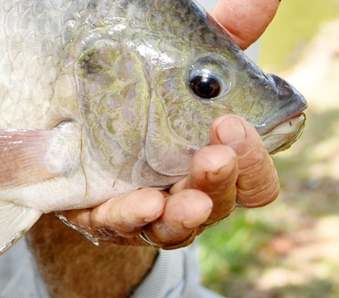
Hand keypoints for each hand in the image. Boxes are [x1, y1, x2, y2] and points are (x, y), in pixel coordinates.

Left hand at [56, 0, 280, 248]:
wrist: (82, 132)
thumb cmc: (151, 103)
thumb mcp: (184, 69)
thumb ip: (224, 38)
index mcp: (220, 165)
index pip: (257, 178)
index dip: (254, 159)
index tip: (231, 124)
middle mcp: (192, 196)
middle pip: (222, 203)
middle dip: (220, 182)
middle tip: (212, 156)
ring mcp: (151, 214)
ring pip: (178, 227)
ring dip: (184, 215)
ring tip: (183, 201)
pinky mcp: (107, 219)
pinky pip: (120, 228)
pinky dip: (130, 218)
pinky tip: (139, 204)